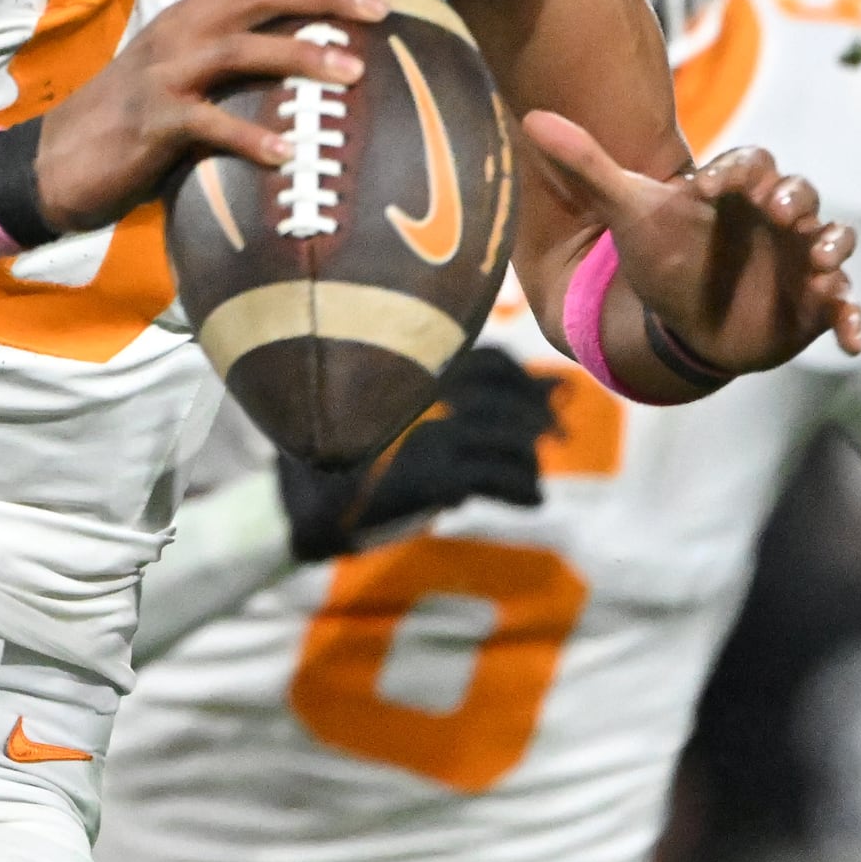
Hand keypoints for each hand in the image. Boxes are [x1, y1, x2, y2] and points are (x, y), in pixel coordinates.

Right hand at [33, 0, 385, 230]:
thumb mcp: (181, 70)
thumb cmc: (129, 118)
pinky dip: (249, 137)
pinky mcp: (154, 119)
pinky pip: (209, 124)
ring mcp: (165, 73)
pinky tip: (285, 153)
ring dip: (300, 55)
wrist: (56, 161)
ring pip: (240, 48)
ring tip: (353, 72)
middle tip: (382, 6)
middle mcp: (181, 31)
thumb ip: (228, 52)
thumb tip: (296, 48)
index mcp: (193, 15)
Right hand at [280, 346, 558, 558]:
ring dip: (532, 459)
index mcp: (413, 364)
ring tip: (532, 476)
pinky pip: (502, 478)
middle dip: (541, 418)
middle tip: (556, 436)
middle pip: (510, 398)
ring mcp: (433, 429)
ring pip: (512, 439)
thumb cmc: (344, 449)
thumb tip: (542, 388)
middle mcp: (427, 389)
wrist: (304, 500)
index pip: (492, 360)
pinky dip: (526, 490)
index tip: (545, 399)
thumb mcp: (387, 404)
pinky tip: (532, 501)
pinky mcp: (435, 474)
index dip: (525, 381)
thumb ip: (444, 390)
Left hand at [522, 117, 860, 374]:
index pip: (752, 163)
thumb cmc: (661, 257)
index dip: (740, 169)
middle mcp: (777, 219)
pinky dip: (854, 317)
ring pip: (834, 240)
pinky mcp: (816, 302)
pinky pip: (847, 305)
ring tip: (822, 264)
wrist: (683, 320)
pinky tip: (853, 341)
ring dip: (834, 247)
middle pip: (801, 193)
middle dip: (797, 199)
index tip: (714, 185)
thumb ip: (586, 166)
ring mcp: (801, 259)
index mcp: (734, 191)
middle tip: (781, 212)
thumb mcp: (625, 213)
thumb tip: (531, 119)